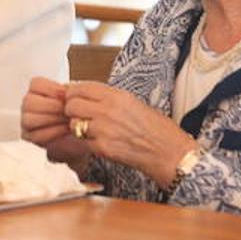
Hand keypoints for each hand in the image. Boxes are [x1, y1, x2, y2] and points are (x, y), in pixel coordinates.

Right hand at [21, 77, 90, 167]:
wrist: (78, 132)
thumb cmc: (74, 113)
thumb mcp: (74, 99)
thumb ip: (69, 93)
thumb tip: (69, 89)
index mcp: (36, 91)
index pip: (35, 84)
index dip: (51, 89)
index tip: (65, 95)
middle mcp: (28, 104)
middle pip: (30, 102)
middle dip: (52, 106)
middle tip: (67, 110)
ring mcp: (26, 121)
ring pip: (29, 119)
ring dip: (52, 119)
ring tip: (67, 120)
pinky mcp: (29, 136)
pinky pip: (36, 135)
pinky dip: (53, 132)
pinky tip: (65, 130)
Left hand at [60, 80, 197, 187]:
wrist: (169, 152)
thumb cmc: (155, 128)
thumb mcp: (132, 102)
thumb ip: (107, 98)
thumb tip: (83, 93)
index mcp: (116, 96)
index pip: (80, 87)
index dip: (72, 92)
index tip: (73, 97)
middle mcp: (108, 110)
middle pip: (71, 104)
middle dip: (71, 110)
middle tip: (79, 115)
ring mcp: (104, 130)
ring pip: (73, 124)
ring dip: (77, 128)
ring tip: (90, 131)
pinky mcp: (103, 148)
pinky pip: (82, 142)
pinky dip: (86, 143)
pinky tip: (98, 143)